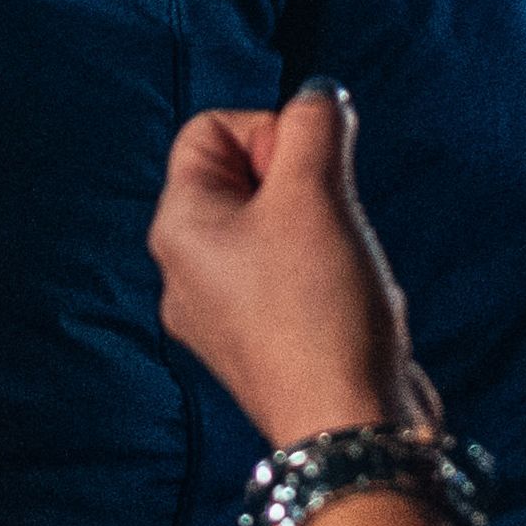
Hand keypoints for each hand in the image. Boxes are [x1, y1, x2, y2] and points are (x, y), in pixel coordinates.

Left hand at [153, 84, 422, 449]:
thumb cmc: (321, 310)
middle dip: (303, 184)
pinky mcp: (262, 344)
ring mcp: (222, 313)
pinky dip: (327, 275)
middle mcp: (185, 271)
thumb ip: (316, 127)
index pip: (209, 130)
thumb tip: (320, 98)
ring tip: (340, 271)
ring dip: (322, 230)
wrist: (349, 427)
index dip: (270, 132)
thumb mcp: (317, 194)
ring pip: (276, 228)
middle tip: (329, 223)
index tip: (308, 174)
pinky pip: (292, 277)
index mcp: (176, 228)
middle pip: (245, 177)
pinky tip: (348, 306)